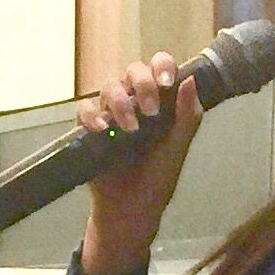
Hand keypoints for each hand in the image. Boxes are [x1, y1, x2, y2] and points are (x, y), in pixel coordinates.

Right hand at [78, 54, 205, 274]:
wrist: (132, 209)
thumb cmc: (157, 177)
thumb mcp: (177, 149)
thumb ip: (187, 116)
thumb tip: (191, 80)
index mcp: (160, 101)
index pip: (160, 68)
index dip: (162, 66)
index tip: (167, 82)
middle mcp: (135, 101)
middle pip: (133, 71)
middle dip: (143, 85)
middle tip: (151, 111)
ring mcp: (111, 113)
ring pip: (109, 86)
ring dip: (120, 102)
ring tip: (130, 129)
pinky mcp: (89, 128)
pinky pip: (84, 109)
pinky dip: (91, 115)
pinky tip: (102, 129)